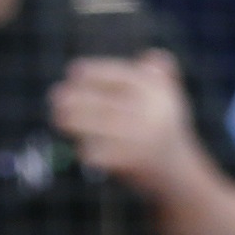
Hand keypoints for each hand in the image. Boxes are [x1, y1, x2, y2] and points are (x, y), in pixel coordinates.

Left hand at [51, 50, 203, 193]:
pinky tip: (80, 148)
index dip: (95, 72)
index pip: (123, 76)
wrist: (179, 177)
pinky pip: (101, 153)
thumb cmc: (165, 131)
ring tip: (57, 117)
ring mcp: (144, 139)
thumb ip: (160, 76)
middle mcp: (154, 114)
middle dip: (77, 100)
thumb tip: (152, 57)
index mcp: (160, 93)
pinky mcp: (133, 163)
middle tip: (55, 97)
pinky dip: (88, 150)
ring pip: (101, 127)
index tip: (73, 71)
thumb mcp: (168, 99)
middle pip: (107, 103)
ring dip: (75, 122)